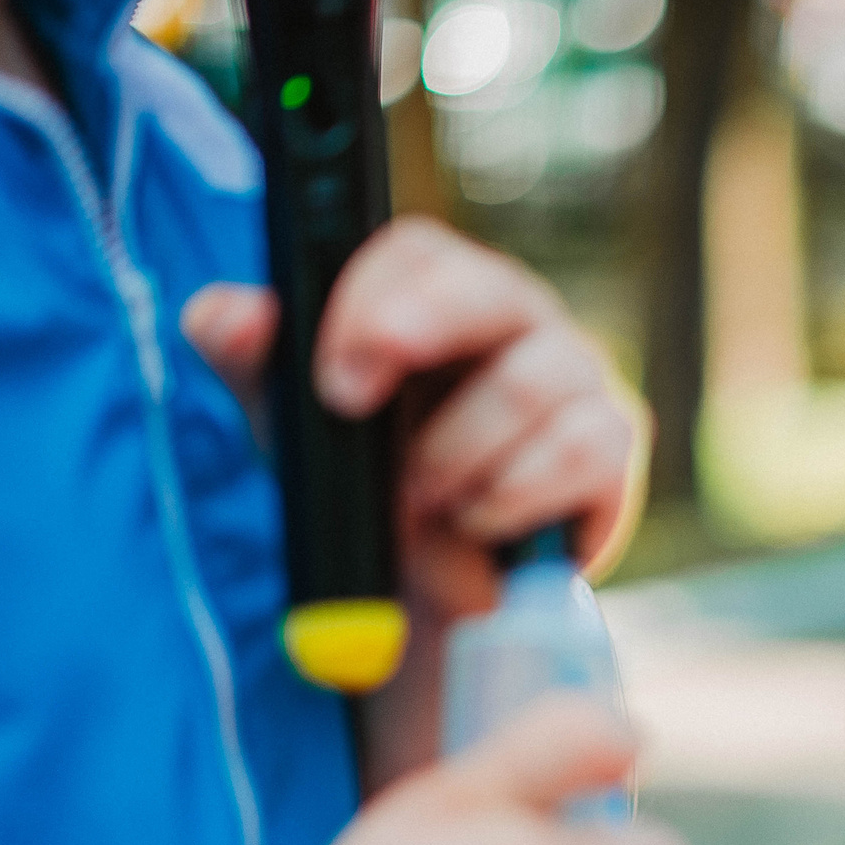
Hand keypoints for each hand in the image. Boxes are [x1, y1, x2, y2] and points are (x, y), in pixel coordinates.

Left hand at [180, 216, 648, 625]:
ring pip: (527, 386)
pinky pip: (577, 452)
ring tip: (420, 504)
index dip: (372, 300)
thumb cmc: (367, 484)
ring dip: (454, 458)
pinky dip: (511, 498)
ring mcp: (576, 374)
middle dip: (419, 334)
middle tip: (353, 404)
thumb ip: (250, 361)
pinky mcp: (615, 442)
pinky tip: (477, 525)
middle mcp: (515, 317)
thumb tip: (228, 314)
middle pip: (491, 289)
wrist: (435, 591)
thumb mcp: (293, 423)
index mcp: (435, 292)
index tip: (334, 377)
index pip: (418, 252)